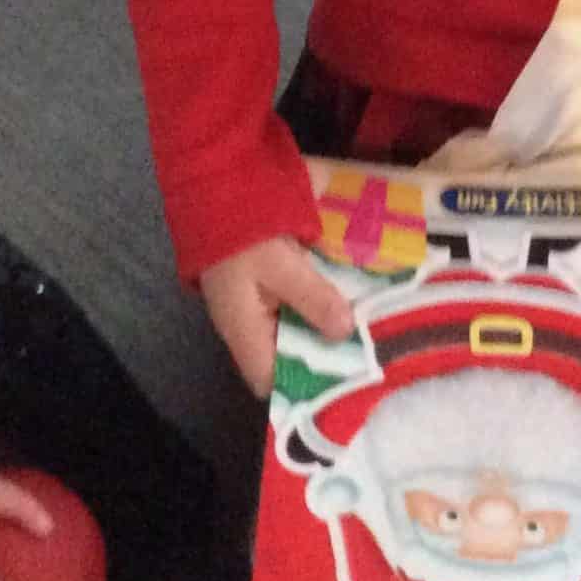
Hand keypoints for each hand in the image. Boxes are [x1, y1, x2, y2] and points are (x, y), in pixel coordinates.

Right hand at [203, 234, 354, 395]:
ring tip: (363, 328)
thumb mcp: (282, 265)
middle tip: (365, 349)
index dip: (302, 388)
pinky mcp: (263, 287)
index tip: (343, 379)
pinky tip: (344, 298)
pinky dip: (315, 306)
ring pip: (292, 333)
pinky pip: (291, 308)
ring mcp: (253, 307)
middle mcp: (246, 328)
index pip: (269, 382)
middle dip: (322, 355)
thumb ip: (313, 299)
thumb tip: (345, 332)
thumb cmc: (243, 234)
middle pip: (285, 359)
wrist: (215, 192)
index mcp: (243, 332)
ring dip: (322, 329)